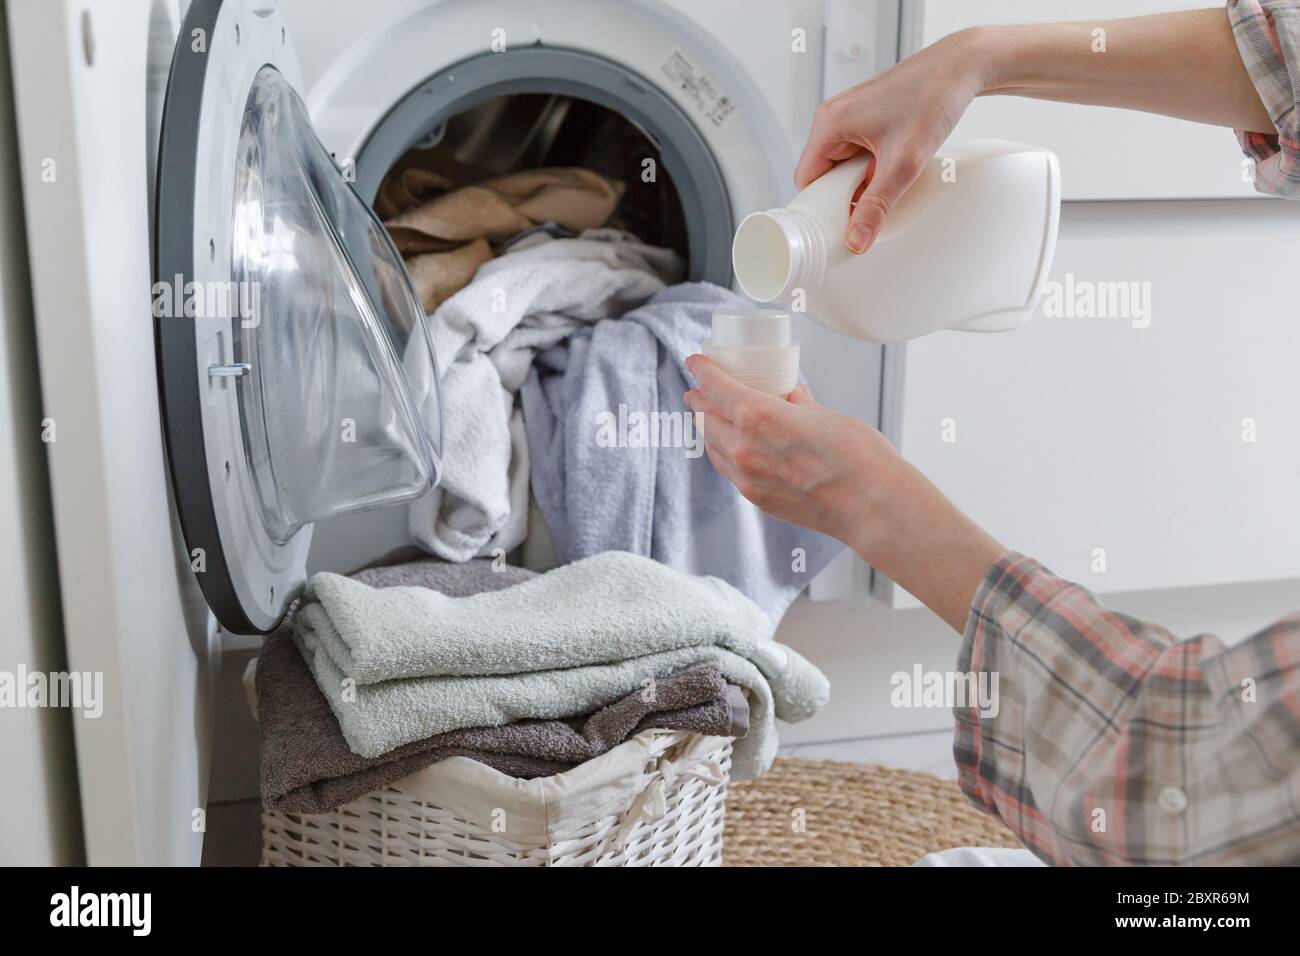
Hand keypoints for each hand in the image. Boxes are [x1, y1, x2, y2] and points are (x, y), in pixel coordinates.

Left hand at [683, 357, 895, 543]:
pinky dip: (723, 453)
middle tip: (698, 391)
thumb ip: (800, 405)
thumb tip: (792, 397)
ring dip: (707, 429)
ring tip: (709, 418)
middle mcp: (743, 448)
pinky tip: (731, 448)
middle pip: (705, 418)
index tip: (696, 363)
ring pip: (712, 447)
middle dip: (698, 401)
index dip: (701, 371)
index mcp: (757, 416)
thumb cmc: (857, 457)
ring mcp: (747, 478)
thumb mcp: (825, 415)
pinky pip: (728, 471)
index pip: (714, 387)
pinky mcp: (757, 499)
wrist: (871, 505)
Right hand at [795, 29, 991, 253]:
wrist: (962, 67)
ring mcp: (851, 118)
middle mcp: (834, 119)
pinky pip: (859, 156)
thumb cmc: (932, 97)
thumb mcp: (903, 163)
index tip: (840, 226)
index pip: (807, 180)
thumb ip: (877, 206)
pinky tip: (895, 168)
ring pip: (844, 167)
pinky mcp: (868, 120)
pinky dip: (874, 169)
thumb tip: (857, 240)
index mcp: (829, 124)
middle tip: (874, 205)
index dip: (821, 207)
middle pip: (824, 175)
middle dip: (846, 196)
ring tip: (891, 180)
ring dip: (864, 182)